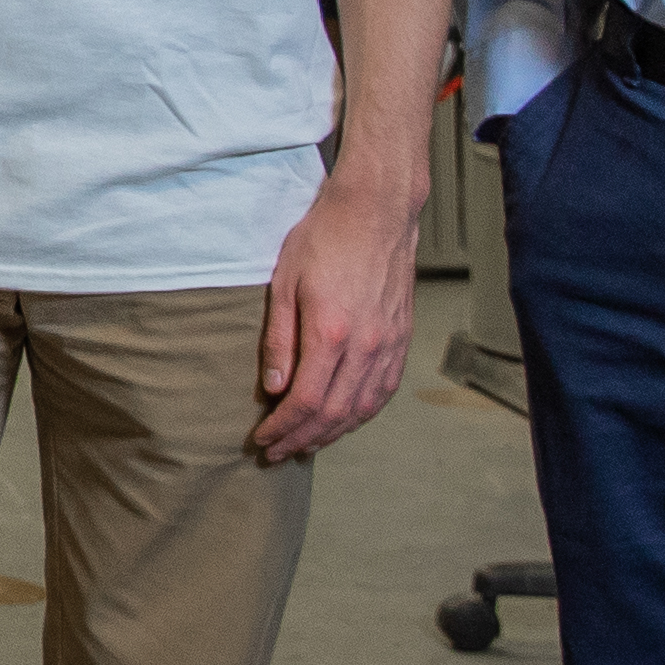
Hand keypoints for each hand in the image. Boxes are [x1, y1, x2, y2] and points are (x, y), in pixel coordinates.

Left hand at [254, 170, 423, 463]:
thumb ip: (279, 340)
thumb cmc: (325, 238)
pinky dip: (362, 413)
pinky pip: (383, 390)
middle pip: (335, 415)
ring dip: (333, 433)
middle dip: (303, 439)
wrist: (377, 211)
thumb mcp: (284, 283)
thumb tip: (273, 387)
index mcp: (331, 333)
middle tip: (277, 453)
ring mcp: (389, 344)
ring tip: (307, 443)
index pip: (306, 402)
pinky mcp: (402, 338)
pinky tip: (345, 419)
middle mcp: (366, 346)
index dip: (283, 428)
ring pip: (363, 408)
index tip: (262, 439)